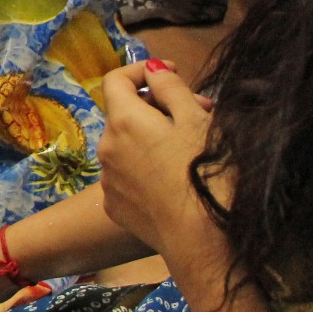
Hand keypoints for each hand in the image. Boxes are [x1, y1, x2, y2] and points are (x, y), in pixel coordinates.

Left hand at [95, 60, 213, 253]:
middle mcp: (106, 148)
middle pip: (125, 114)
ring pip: (128, 145)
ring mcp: (108, 181)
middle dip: (160, 106)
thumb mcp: (197, 120)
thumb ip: (171, 89)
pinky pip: (129, 175)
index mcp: (124, 121)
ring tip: (192, 147)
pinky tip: (176, 178)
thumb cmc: (206, 174)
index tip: (171, 73)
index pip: (116, 80)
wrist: (201, 242)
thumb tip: (152, 70)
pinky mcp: (116, 208)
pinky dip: (148, 167)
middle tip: (201, 111)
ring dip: (154, 137)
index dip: (142, 70)